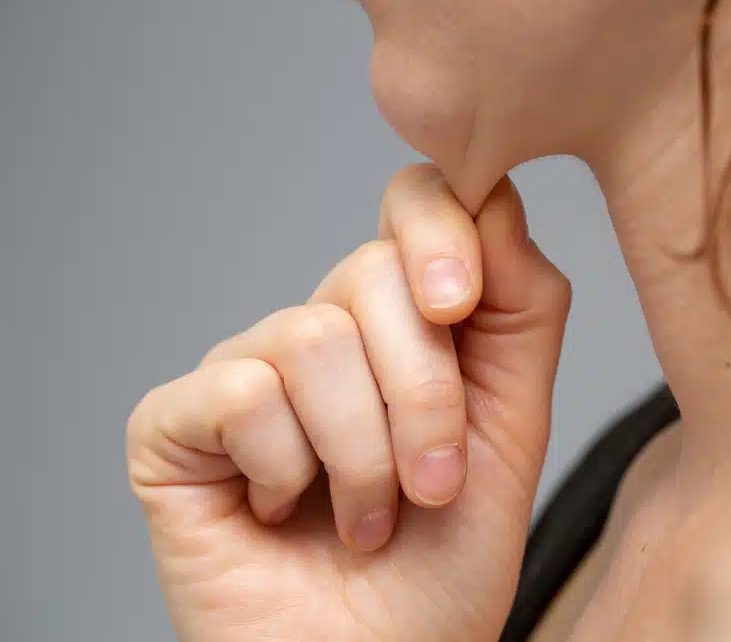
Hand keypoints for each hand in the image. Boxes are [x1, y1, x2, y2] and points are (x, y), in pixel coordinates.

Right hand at [126, 164, 571, 641]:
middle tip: (432, 484)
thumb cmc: (444, 563)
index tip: (462, 305)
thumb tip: (494, 199)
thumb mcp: (513, 428)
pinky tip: (285, 510)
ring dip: (363, 455)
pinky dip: (287, 469)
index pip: (414, 202)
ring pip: (312, 338)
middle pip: (371, 273)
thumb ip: (521, 312)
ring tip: (365, 517)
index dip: (444, 231)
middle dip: (424, 395)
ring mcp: (245, 372)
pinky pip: (242, 393)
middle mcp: (319, 332)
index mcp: (399, 323)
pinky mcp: (176, 424)